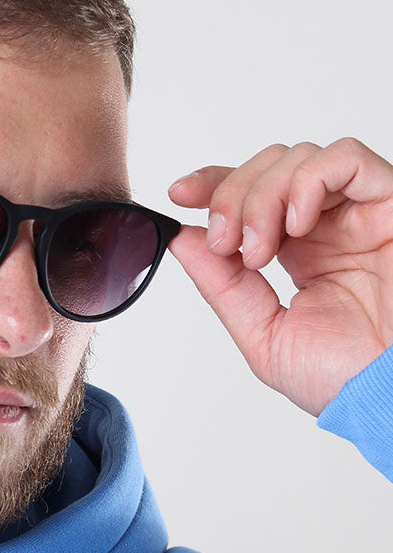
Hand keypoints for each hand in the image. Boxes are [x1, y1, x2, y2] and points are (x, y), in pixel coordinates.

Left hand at [166, 138, 392, 415]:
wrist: (386, 395)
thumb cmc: (344, 378)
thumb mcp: (263, 334)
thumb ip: (223, 286)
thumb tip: (181, 239)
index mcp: (300, 252)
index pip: (252, 194)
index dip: (214, 183)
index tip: (179, 195)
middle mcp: (329, 225)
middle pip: (268, 167)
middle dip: (232, 195)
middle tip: (226, 242)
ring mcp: (359, 212)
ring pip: (299, 158)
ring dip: (263, 195)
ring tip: (260, 250)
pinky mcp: (391, 203)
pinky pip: (347, 157)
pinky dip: (308, 180)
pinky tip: (297, 225)